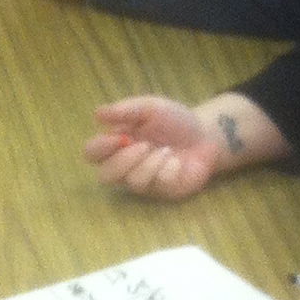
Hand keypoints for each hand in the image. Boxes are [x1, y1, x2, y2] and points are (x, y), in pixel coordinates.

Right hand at [83, 96, 222, 201]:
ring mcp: (143, 181)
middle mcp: (125, 165)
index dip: (100, 148)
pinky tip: (177, 162)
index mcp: (117, 143)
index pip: (92, 153)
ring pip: (133, 182)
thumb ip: (126, 110)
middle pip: (104, 176)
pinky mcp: (162, 191)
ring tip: (167, 150)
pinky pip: (158, 185)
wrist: (207, 136)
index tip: (120, 137)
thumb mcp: (152, 108)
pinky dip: (169, 169)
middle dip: (123, 161)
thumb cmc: (174, 121)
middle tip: (144, 146)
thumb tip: (97, 114)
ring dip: (151, 163)